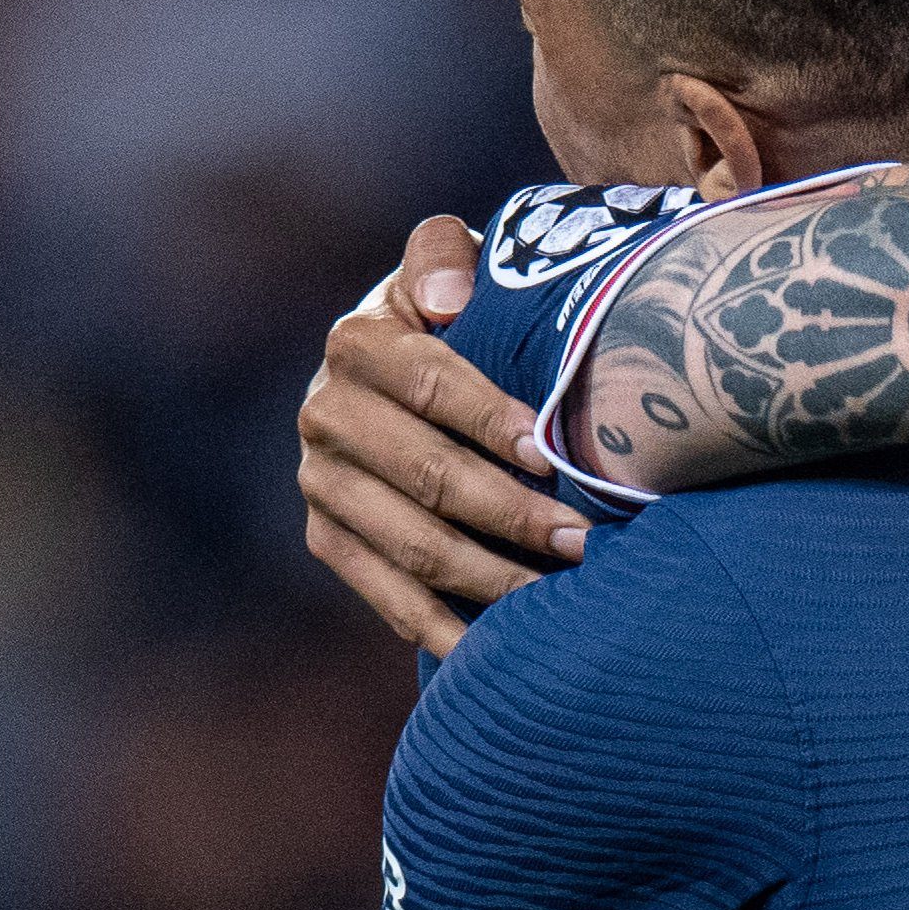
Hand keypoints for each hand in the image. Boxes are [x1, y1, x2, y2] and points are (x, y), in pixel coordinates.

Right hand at [298, 215, 591, 656]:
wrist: (413, 367)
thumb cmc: (465, 315)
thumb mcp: (453, 267)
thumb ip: (445, 258)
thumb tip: (447, 301)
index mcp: (358, 342)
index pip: (430, 386)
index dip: (491, 420)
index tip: (552, 451)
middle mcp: (324, 414)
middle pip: (427, 477)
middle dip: (512, 513)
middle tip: (587, 539)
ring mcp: (321, 485)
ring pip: (412, 544)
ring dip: (493, 576)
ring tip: (564, 592)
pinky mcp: (328, 539)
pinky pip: (388, 596)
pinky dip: (445, 628)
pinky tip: (501, 651)